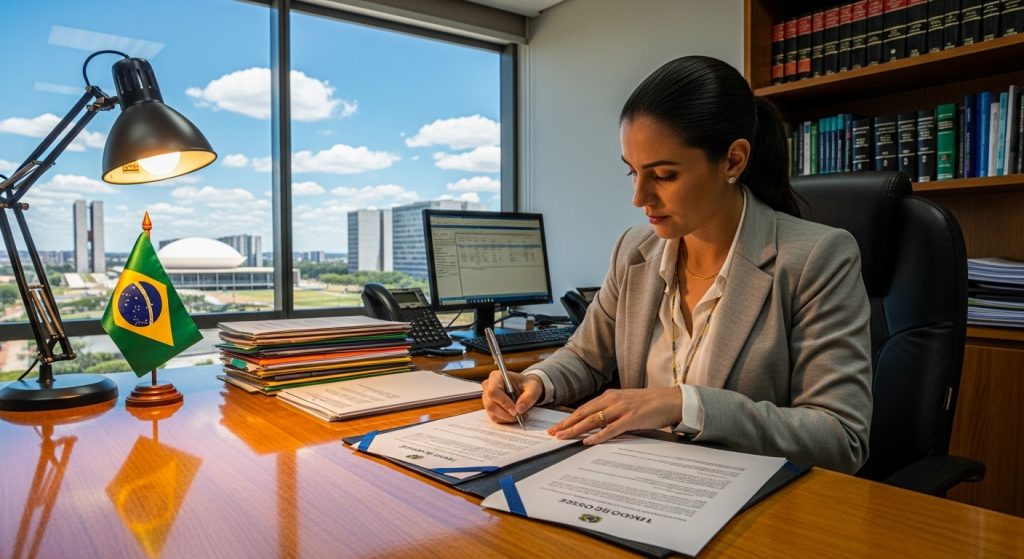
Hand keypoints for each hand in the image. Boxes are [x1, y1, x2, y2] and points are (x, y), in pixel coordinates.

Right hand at [482, 370, 543, 423]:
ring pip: (493, 413)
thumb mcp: (533, 388)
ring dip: (508, 418)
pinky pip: (495, 418)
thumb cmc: (526, 386)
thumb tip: (519, 409)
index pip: (493, 391)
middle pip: (491, 405)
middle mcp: (488, 387)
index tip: (516, 411)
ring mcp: (486, 398)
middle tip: (520, 415)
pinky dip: (506, 420)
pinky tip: (514, 415)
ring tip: (520, 414)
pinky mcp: (489, 408)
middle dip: (507, 413)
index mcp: (496, 377)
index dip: (504, 403)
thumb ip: (529, 397)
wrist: (524, 389)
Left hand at [547, 387, 681, 444]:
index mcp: (609, 396)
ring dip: (576, 429)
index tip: (557, 426)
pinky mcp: (631, 419)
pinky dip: (597, 436)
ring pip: (593, 421)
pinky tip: (587, 441)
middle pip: (584, 414)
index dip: (569, 418)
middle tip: (553, 433)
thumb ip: (610, 410)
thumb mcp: (625, 402)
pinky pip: (610, 429)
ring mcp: (621, 409)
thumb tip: (595, 422)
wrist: (670, 400)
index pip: (584, 408)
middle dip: (567, 424)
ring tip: (563, 437)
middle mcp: (612, 400)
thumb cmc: (649, 403)